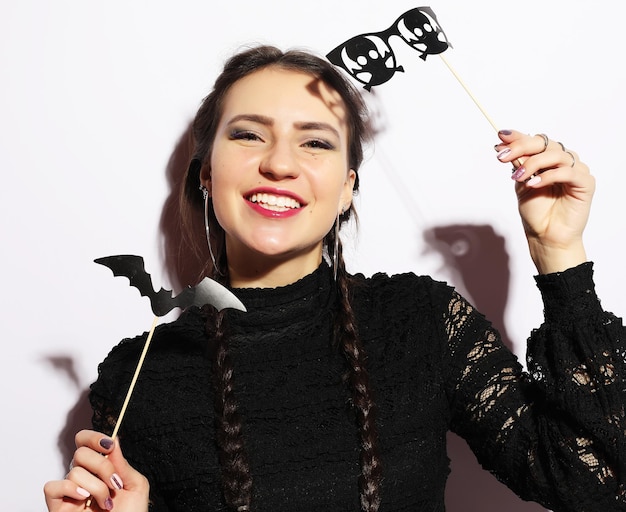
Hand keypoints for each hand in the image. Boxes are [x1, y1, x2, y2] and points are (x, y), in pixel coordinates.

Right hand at [44, 430, 149, 511]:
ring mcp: (70, 493)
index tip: (108, 445)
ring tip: (106, 503)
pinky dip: (70, 489)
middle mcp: (83, 478)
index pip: (85, 442)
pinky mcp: (58, 507)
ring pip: (74, 471)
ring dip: (96, 486)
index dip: (94, 438)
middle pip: (80, 453)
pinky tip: (84, 499)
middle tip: (114, 484)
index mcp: (100, 469)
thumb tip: (114, 438)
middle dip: (102, 467)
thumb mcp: (135, 485)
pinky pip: (52, 487)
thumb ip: (122, 463)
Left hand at [495, 130, 594, 273]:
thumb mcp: (521, 184)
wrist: (545, 235)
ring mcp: (576, 170)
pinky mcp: (585, 183)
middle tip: (503, 156)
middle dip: (521, 146)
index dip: (518, 137)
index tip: (500, 137)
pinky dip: (548, 176)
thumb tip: (505, 144)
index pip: (535, 141)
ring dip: (533, 163)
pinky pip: (568, 172)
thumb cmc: (535, 212)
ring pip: (556, 154)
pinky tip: (533, 184)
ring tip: (518, 177)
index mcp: (548, 160)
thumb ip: (519, 164)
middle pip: (545, 143)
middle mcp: (563, 161)